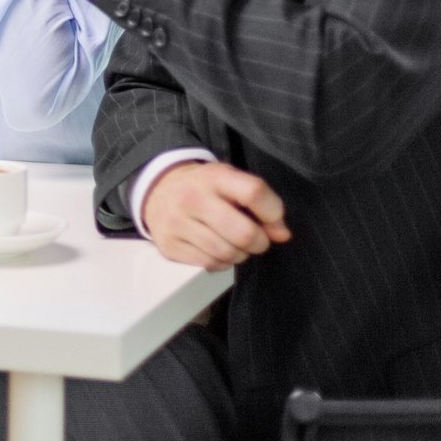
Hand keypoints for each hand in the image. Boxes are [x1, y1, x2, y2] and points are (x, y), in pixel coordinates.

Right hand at [142, 160, 290, 270]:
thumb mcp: (231, 183)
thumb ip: (260, 203)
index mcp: (213, 176)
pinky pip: (210, 264)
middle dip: (259, 242)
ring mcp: (177, 222)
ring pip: (228, 253)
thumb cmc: (204, 188)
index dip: (273, 212)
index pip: (254, 192)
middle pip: (244, 233)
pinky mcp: (169, 245)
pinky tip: (216, 250)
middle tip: (255, 239)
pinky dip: (221, 262)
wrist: (158, 190)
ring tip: (234, 244)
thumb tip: (282, 234)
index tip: (274, 221)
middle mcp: (192, 197)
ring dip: (240, 254)